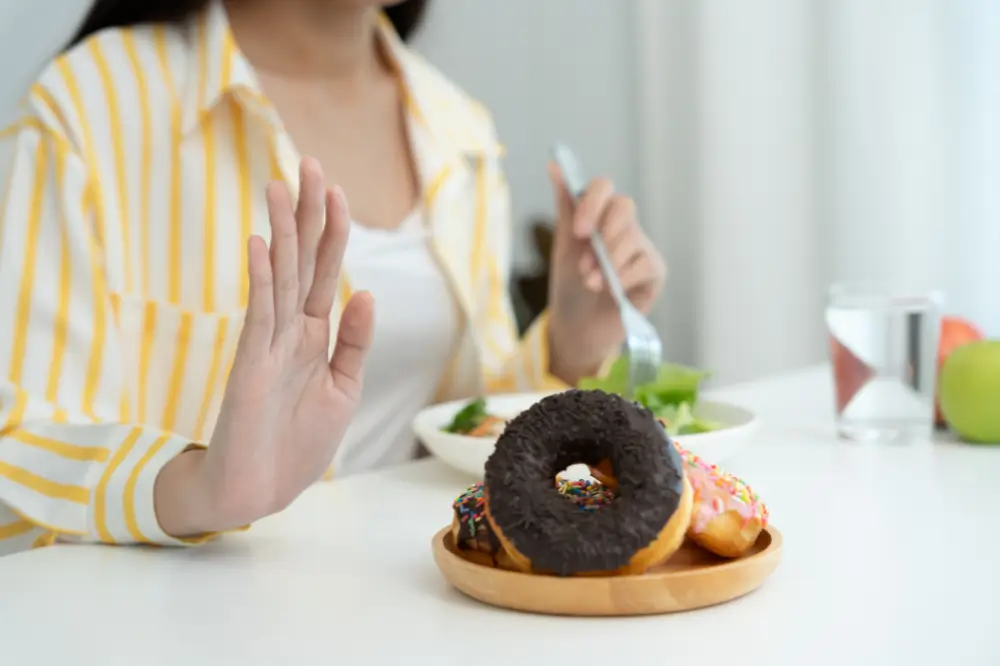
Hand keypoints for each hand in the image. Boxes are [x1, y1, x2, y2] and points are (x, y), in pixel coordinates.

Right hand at [155, 158, 374, 535]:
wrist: (259, 490)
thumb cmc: (298, 443)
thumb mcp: (343, 389)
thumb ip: (354, 343)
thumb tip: (368, 292)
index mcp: (314, 335)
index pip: (324, 272)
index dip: (332, 232)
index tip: (336, 189)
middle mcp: (290, 330)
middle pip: (300, 261)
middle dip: (306, 213)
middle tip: (307, 163)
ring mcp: (267, 344)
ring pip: (279, 277)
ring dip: (283, 232)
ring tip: (281, 185)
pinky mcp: (250, 365)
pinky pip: (259, 315)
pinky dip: (263, 280)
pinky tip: (264, 245)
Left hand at [545, 163, 665, 385]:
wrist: (577, 328)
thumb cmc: (571, 286)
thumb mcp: (564, 246)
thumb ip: (565, 207)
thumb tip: (554, 164)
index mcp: (600, 217)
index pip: (604, 188)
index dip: (592, 203)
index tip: (578, 231)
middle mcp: (624, 228)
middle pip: (624, 206)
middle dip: (601, 234)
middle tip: (584, 262)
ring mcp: (642, 248)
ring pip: (632, 237)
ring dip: (608, 261)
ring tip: (591, 282)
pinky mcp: (655, 272)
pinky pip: (645, 263)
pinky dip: (624, 276)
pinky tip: (610, 290)